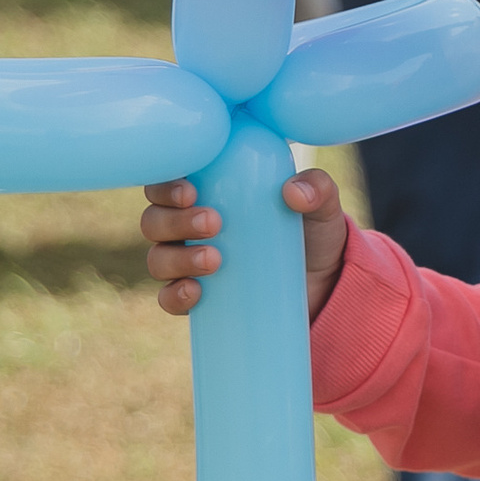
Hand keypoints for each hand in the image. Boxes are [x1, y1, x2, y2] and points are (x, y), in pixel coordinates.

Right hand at [141, 169, 351, 318]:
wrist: (325, 285)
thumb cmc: (312, 232)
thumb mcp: (322, 207)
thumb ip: (317, 188)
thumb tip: (293, 192)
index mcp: (208, 192)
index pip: (167, 181)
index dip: (166, 184)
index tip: (191, 191)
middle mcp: (187, 226)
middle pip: (154, 219)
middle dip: (175, 220)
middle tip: (214, 222)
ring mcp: (187, 263)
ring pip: (158, 258)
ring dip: (177, 258)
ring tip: (214, 259)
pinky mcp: (196, 298)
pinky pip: (167, 299)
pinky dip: (174, 295)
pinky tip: (194, 291)